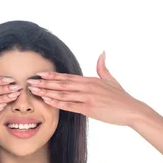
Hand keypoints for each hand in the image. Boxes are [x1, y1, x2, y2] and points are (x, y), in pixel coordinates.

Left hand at [26, 52, 144, 125]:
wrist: (132, 110)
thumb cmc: (121, 97)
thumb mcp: (111, 80)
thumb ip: (103, 67)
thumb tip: (102, 53)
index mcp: (91, 80)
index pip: (68, 77)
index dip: (53, 76)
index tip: (40, 74)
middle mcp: (87, 87)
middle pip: (62, 84)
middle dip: (45, 83)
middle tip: (30, 82)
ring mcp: (88, 97)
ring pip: (63, 93)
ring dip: (47, 92)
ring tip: (34, 91)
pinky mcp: (89, 109)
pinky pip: (70, 105)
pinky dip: (57, 102)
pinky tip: (47, 100)